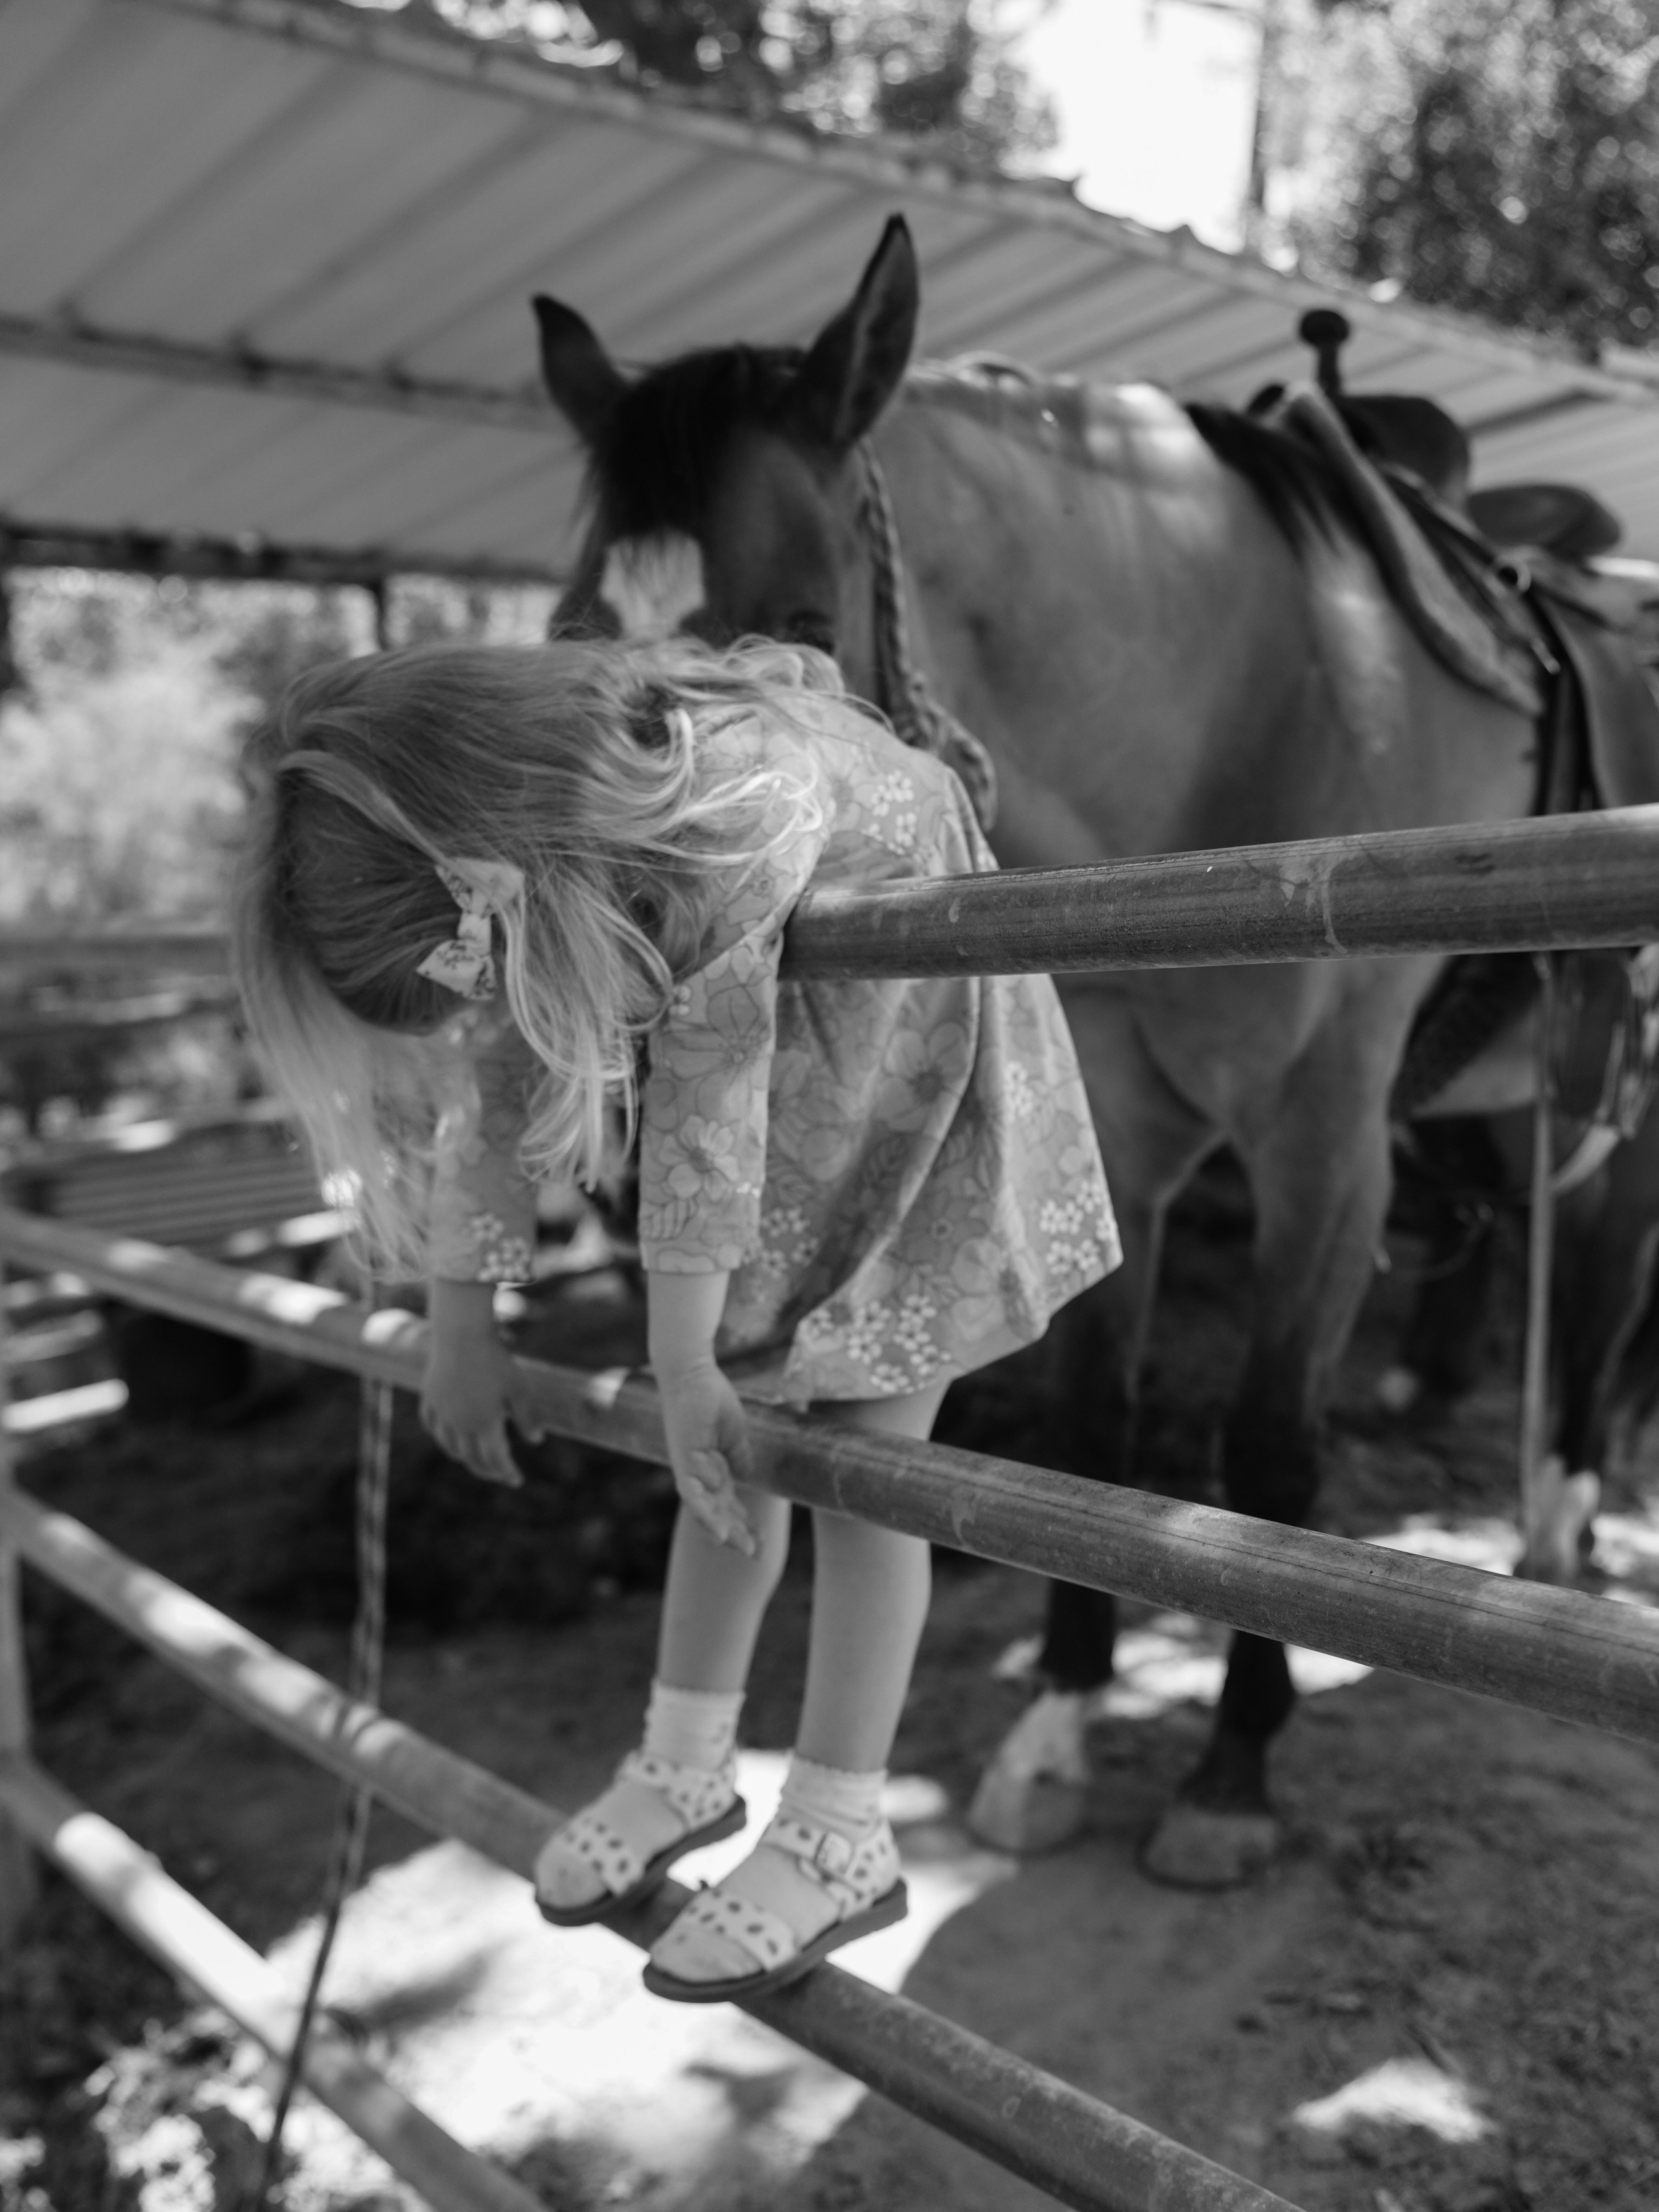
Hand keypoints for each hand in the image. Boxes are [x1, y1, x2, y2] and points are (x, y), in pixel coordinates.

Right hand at [420, 1317, 539, 1487]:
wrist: (461, 1334)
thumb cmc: (495, 1359)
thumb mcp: (518, 1387)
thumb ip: (527, 1416)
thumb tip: (536, 1441)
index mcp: (484, 1424)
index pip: (496, 1459)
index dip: (506, 1472)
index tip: (516, 1481)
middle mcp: (459, 1424)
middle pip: (472, 1459)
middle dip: (487, 1470)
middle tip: (499, 1474)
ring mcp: (442, 1412)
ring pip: (450, 1446)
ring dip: (464, 1457)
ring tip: (475, 1457)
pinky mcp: (429, 1398)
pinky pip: (432, 1426)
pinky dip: (442, 1437)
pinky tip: (449, 1436)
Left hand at [657, 1361, 756, 1554]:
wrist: (691, 1373)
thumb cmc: (710, 1398)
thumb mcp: (733, 1434)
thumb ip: (738, 1456)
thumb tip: (746, 1475)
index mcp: (712, 1471)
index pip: (729, 1505)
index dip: (745, 1525)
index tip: (763, 1542)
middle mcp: (698, 1476)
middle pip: (717, 1514)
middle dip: (737, 1535)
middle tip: (757, 1555)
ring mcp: (689, 1469)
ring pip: (703, 1510)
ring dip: (721, 1530)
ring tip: (740, 1547)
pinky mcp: (682, 1459)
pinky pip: (690, 1491)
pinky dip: (703, 1510)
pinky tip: (718, 1527)